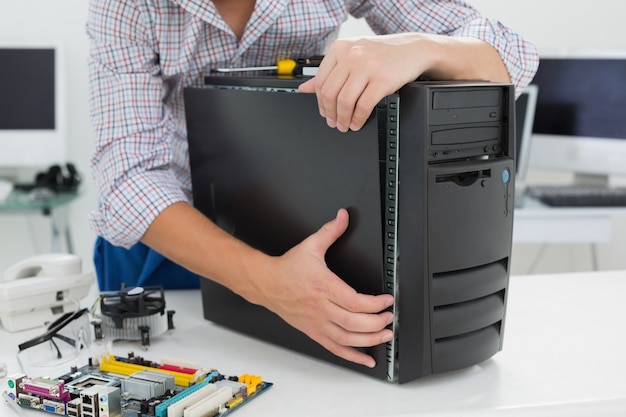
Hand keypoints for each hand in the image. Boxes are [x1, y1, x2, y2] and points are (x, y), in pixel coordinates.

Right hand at [252, 208, 393, 367]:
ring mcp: (316, 322)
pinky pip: (335, 348)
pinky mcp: (313, 331)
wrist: (266, 283)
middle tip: (390, 318)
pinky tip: (366, 359)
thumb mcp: (311, 245)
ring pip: (346, 338)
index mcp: (323, 286)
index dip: (375, 304)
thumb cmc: (287, 268)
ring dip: (369, 340)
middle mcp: (320, 307)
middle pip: (353, 323)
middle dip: (376, 323)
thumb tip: (343, 216)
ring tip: (385, 335)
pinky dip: (352, 356)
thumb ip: (331, 231)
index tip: (387, 300)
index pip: (354, 301)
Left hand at [298, 34, 427, 132]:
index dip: (320, 102)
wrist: (413, 49)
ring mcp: (368, 67)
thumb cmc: (382, 54)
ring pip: (345, 101)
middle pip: (330, 93)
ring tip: (345, 125)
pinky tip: (357, 122)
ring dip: (343, 119)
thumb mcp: (352, 56)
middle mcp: (352, 55)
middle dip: (330, 113)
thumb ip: (329, 72)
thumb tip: (304, 88)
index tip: (324, 112)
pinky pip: (364, 106)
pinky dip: (358, 119)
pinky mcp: (382, 80)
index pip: (321, 81)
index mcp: (340, 48)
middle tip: (333, 123)